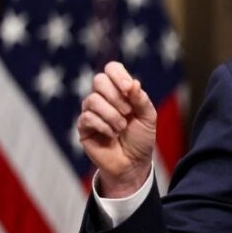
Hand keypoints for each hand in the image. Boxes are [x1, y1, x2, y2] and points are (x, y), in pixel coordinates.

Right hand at [77, 61, 157, 196]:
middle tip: (128, 112)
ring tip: (121, 128)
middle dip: (116, 96)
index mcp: (120, 91)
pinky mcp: (83, 127)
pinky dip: (104, 126)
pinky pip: (87, 117)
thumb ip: (141, 99)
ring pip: (92, 100)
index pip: (112, 69)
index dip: (118, 75)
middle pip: (99, 80)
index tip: (129, 89)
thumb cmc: (141, 138)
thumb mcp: (148, 117)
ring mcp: (91, 111)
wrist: (134, 163)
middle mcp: (103, 98)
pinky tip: (112, 135)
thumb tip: (133, 82)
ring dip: (111, 115)